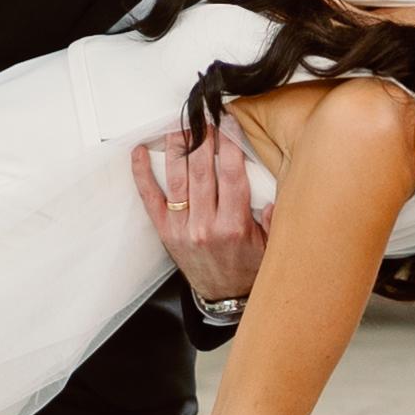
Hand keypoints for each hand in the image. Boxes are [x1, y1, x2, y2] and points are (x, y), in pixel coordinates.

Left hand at [131, 125, 266, 306]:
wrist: (225, 299)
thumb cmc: (249, 269)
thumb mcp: (272, 247)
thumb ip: (276, 218)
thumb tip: (276, 190)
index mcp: (234, 226)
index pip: (231, 173)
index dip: (229, 143)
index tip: (229, 122)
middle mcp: (205, 225)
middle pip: (202, 170)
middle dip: (203, 138)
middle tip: (204, 115)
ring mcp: (182, 228)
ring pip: (177, 178)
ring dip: (176, 148)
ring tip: (178, 125)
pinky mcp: (166, 231)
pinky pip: (150, 198)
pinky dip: (142, 174)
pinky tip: (138, 153)